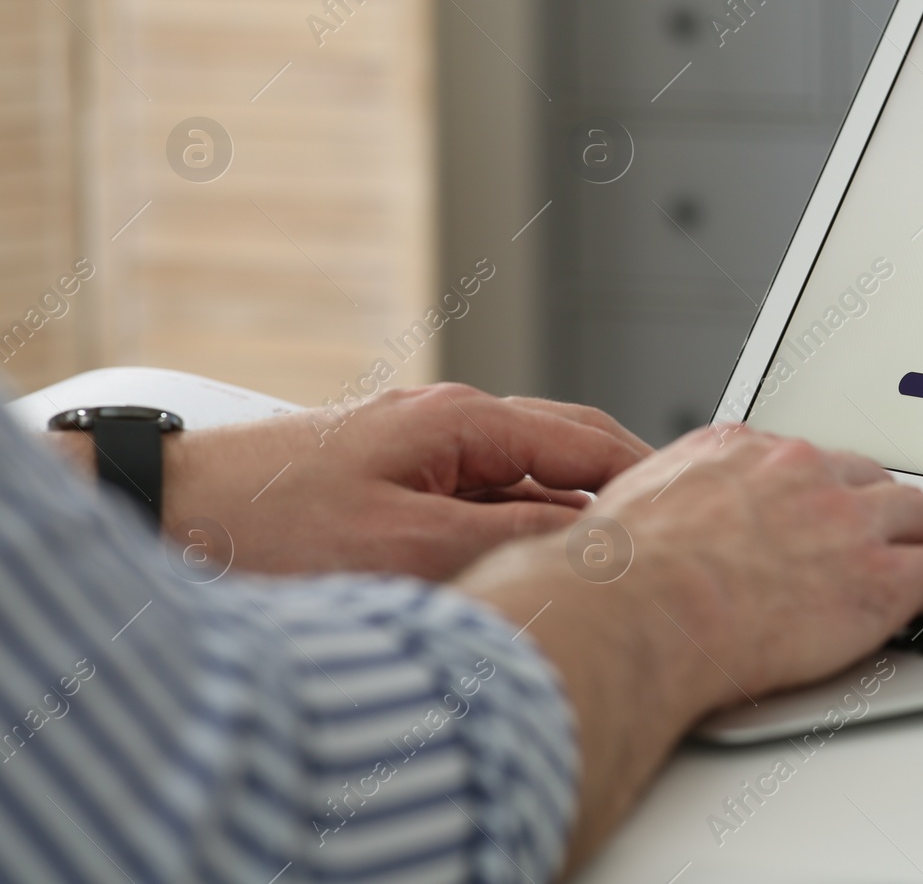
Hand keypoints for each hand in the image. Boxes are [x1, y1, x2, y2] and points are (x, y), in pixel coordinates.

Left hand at [140, 384, 647, 579]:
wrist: (159, 516)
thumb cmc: (267, 527)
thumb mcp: (411, 547)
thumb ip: (513, 538)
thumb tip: (596, 536)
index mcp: (461, 421)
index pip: (590, 439)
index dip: (652, 475)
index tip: (697, 508)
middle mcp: (444, 424)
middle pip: (562, 451)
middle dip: (618, 490)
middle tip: (667, 532)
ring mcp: (414, 449)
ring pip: (520, 478)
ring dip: (565, 513)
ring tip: (608, 557)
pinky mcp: (385, 480)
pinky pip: (478, 497)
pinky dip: (516, 526)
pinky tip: (523, 565)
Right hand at [454, 424, 922, 868]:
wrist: (641, 609)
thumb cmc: (618, 577)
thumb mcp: (624, 513)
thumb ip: (646, 509)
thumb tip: (622, 529)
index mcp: (737, 451)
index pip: (800, 457)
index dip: (823, 482)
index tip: (828, 496)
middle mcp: (799, 472)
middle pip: (867, 476)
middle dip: (883, 499)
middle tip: (893, 521)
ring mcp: (845, 521)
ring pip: (916, 514)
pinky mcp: (878, 578)